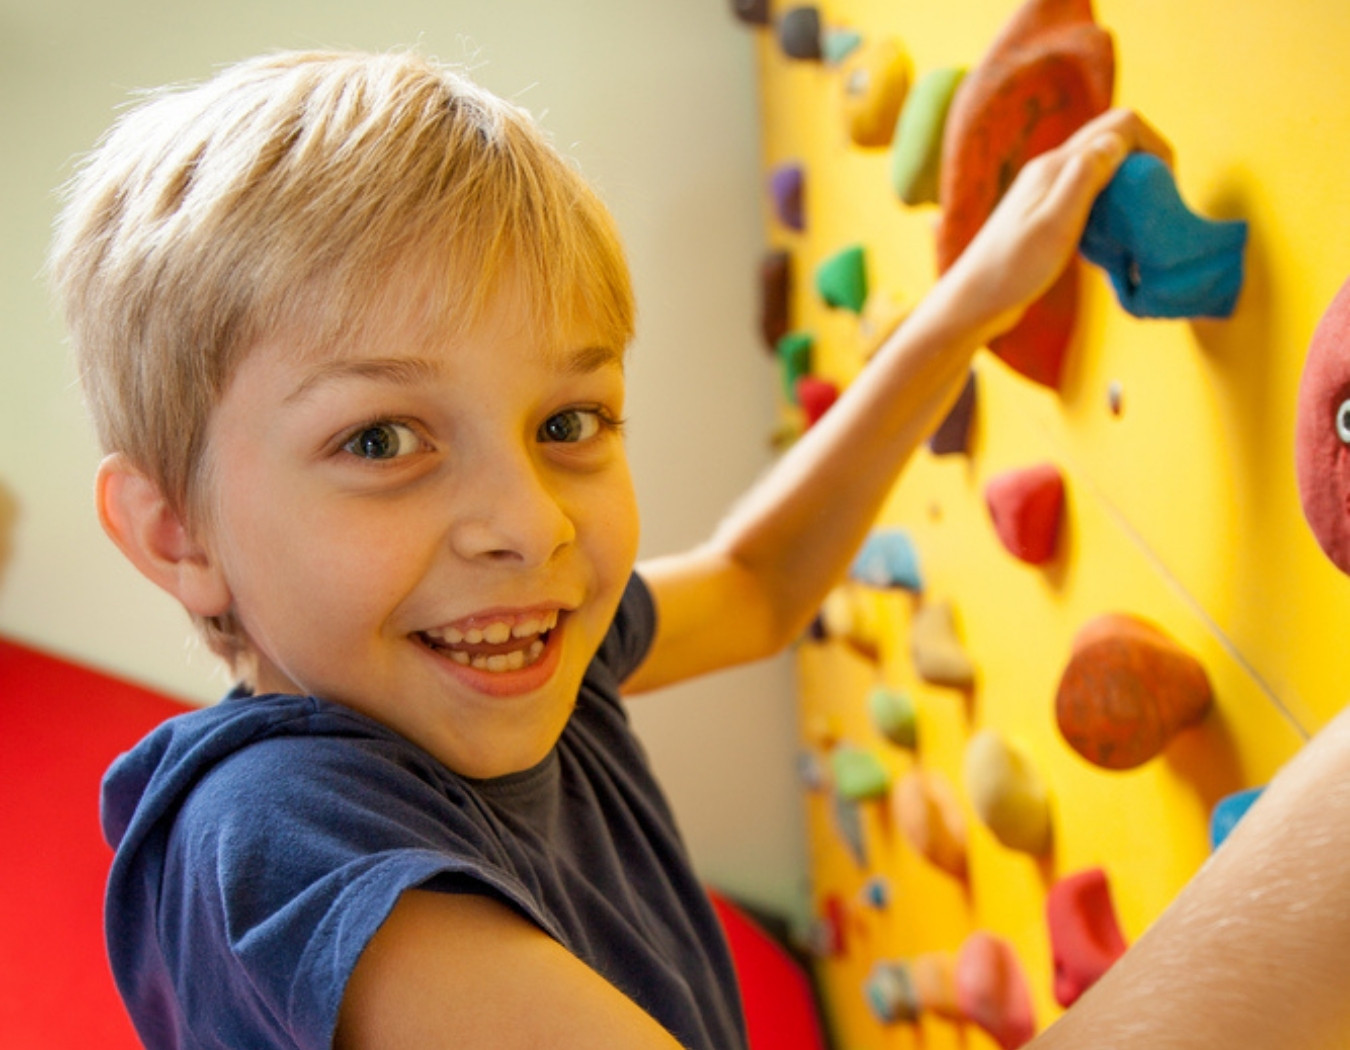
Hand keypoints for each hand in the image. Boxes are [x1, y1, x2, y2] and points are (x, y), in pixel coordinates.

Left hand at [939, 108, 1173, 343]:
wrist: (973, 302)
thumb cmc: (1012, 270)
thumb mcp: (1054, 225)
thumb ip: (1084, 179)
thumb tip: (1115, 139)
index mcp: (1055, 165)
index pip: (1119, 124)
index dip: (1152, 143)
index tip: (1165, 182)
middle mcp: (1050, 169)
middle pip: (1111, 139)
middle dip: (1145, 160)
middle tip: (1157, 202)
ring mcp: (1045, 191)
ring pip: (1100, 166)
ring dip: (1126, 182)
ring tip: (1137, 218)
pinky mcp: (1043, 213)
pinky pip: (1087, 192)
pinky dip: (1107, 204)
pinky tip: (1107, 234)